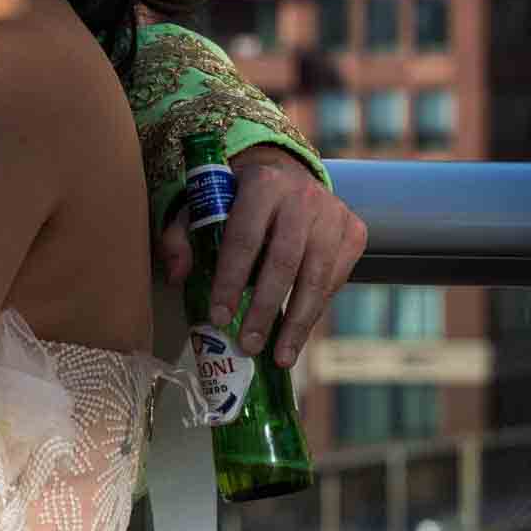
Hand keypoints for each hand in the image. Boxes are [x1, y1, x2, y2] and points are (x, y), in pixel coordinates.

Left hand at [157, 145, 366, 368]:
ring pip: (317, 278)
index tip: (218, 317)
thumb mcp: (203, 205)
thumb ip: (181, 236)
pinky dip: (317, 310)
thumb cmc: (237, 199)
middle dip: (264, 310)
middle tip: (248, 346)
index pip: (243, 239)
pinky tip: (297, 333)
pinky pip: (335, 280)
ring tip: (280, 357)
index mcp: (261, 184)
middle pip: (283, 262)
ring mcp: (333, 214)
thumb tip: (176, 276)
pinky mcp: (354, 231)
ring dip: (297, 323)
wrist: (287, 174)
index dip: (230, 281)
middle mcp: (302, 196)